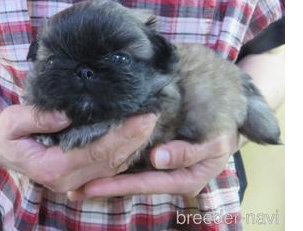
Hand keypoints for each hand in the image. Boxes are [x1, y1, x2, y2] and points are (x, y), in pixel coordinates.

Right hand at [0, 105, 158, 192]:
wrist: (0, 148)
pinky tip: (136, 137)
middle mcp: (66, 180)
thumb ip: (37, 118)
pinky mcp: (78, 177)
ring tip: (150, 123)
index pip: (95, 151)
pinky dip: (124, 153)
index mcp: (51, 167)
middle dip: (135, 139)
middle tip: (154, 116)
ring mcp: (73, 182)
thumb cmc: (6, 133)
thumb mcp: (12, 121)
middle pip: (109, 161)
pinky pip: (107, 168)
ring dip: (133, 146)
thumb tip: (66, 115)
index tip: (142, 117)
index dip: (122, 135)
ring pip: (112, 167)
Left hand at [68, 132, 240, 199]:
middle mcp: (169, 177)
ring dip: (103, 176)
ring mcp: (160, 167)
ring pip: (128, 174)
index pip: (145, 184)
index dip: (119, 185)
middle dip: (105, 186)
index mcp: (184, 180)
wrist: (227, 113)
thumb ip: (187, 152)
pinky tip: (90, 162)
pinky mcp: (153, 154)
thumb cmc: (222, 127)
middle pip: (132, 183)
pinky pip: (131, 161)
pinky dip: (112, 162)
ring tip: (76, 181)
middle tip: (76, 188)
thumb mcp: (213, 141)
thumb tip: (156, 160)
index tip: (92, 185)